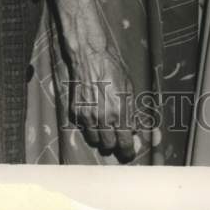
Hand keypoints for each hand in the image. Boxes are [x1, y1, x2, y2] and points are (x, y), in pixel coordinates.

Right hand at [69, 41, 136, 161]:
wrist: (90, 58)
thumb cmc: (114, 70)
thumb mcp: (130, 88)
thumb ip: (131, 111)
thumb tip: (133, 129)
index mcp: (120, 112)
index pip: (124, 143)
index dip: (128, 151)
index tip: (128, 152)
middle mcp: (103, 118)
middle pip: (109, 146)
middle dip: (114, 145)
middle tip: (117, 139)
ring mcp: (87, 117)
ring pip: (95, 141)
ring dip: (101, 138)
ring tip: (105, 128)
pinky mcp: (76, 113)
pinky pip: (84, 129)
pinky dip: (89, 127)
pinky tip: (94, 116)